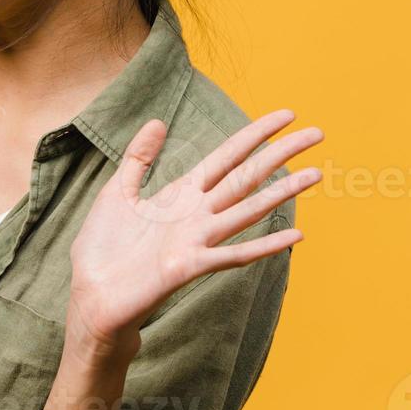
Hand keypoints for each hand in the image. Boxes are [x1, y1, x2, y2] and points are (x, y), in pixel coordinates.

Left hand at [67, 109, 321, 351]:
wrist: (93, 294)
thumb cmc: (104, 247)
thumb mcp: (117, 192)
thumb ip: (139, 158)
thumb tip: (158, 121)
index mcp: (180, 193)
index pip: (226, 157)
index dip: (254, 135)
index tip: (286, 116)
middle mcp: (197, 214)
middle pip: (246, 177)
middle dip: (280, 154)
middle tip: (317, 133)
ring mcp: (197, 239)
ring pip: (247, 209)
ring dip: (283, 193)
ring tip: (317, 174)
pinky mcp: (189, 266)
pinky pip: (233, 254)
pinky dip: (264, 245)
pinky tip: (295, 235)